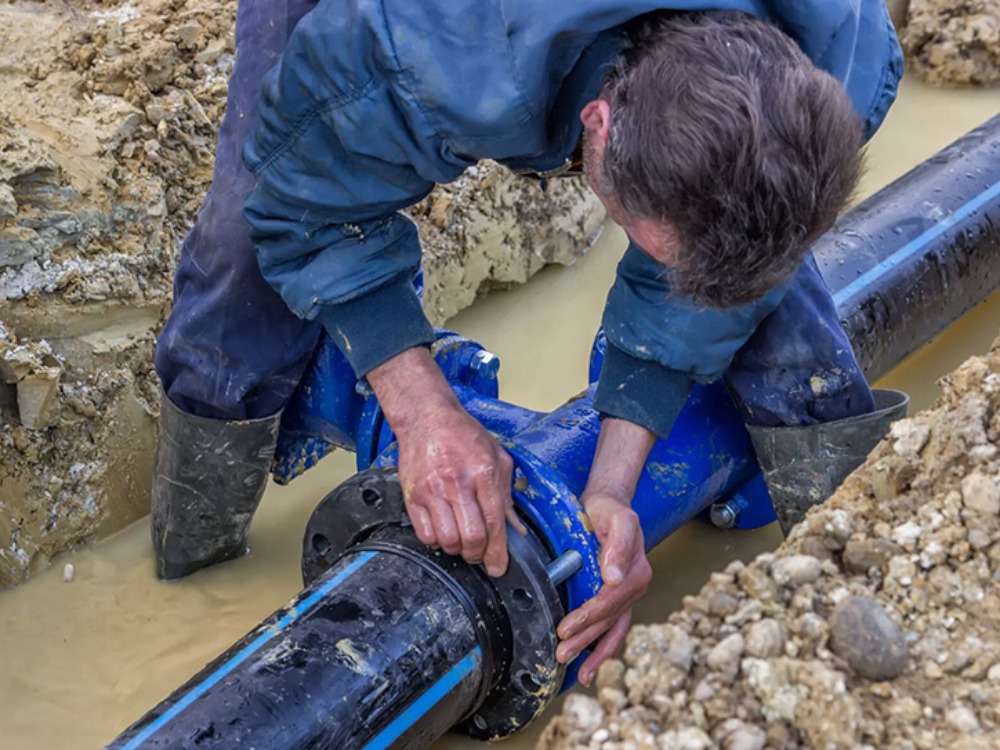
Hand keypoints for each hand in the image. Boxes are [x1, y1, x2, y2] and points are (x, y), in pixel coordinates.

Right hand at [367, 347, 523, 575]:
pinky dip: (437, 542)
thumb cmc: (463, 435)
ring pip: (448, 541)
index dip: (498, 552)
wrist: (426, 418)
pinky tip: (444, 531)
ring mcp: (432, 491)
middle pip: (471, 538)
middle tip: (480, 554)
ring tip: (462, 541)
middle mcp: (457, 483)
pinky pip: (425, 535)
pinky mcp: (412, 496)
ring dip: (458, 549)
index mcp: (483, 472)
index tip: (498, 567)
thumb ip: (506, 494)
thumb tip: (515, 528)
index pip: (494, 524)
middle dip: (479, 555)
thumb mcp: (497, 457)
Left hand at [553, 416, 656, 685]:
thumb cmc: (610, 510)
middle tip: (561, 654)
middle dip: (585, 641)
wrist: (608, 503)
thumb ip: (618, 546)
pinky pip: (613, 626)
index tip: (564, 629)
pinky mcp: (617, 596)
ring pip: (613, 630)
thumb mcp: (617, 519)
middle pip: (609, 621)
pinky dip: (602, 646)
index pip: (609, 603)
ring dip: (596, 653)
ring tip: (580, 674)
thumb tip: (614, 578)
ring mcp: (627, 594)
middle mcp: (635, 587)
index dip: (587, 618)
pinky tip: (588, 661)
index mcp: (636, 572)